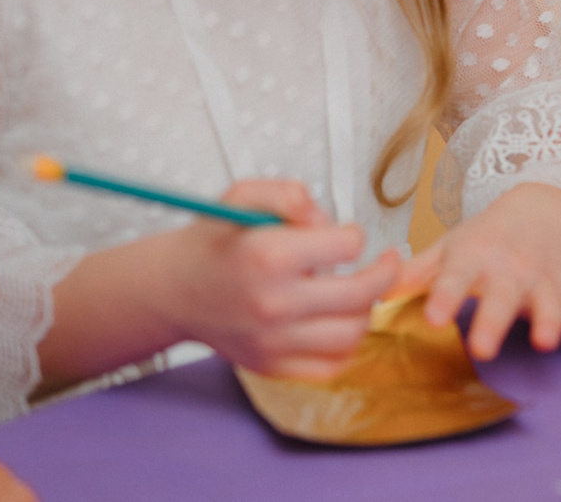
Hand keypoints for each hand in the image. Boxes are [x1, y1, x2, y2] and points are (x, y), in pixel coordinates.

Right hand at [158, 179, 398, 380]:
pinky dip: (348, 346)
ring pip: (352, 333)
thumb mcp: (243, 196)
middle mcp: (272, 303)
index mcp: (267, 256)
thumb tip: (326, 222)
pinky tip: (341, 322)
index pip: (348, 246)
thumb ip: (290, 194)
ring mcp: (272, 341)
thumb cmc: (213, 240)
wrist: (172, 290)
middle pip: (360, 295)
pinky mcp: (272, 366)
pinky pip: (332, 366)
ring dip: (368, 309)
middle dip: (384, 273)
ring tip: (361, 292)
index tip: (345, 236)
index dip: (353, 235)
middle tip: (387, 262)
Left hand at [391, 183, 560, 361]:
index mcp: (474, 256)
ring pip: (547, 303)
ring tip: (546, 340)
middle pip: (501, 296)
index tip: (433, 318)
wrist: (542, 210)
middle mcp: (510, 268)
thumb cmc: (486, 237)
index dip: (444, 296)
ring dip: (548, 320)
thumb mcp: (450, 246)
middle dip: (492, 319)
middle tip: (481, 347)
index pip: (454, 278)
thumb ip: (415, 271)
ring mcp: (542, 281)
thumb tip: (372, 292)